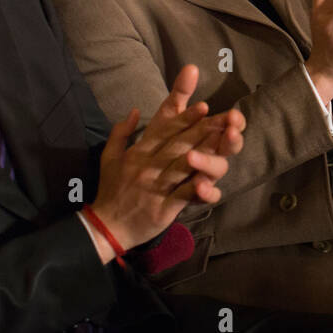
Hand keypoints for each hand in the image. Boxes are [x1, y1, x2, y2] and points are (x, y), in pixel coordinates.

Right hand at [91, 65, 244, 253]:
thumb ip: (121, 132)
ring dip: (206, 152)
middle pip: (179, 144)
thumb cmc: (112, 189)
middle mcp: (148, 166)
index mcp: (139, 152)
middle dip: (204, 129)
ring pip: (184, 166)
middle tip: (227, 117)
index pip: (164, 129)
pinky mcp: (163, 209)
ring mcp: (156, 187)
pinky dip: (197, 189)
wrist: (105, 227)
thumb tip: (136, 110)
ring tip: (225, 141)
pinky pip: (182, 196)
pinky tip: (210, 182)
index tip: (205, 105)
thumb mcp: (109, 156)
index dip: (185, 116)